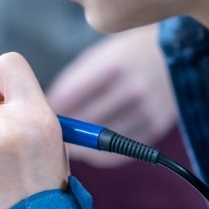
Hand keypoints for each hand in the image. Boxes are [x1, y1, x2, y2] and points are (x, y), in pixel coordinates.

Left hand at [46, 24, 176, 166]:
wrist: (174, 52)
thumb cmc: (123, 55)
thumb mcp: (97, 58)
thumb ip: (72, 83)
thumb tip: (43, 112)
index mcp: (112, 66)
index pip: (69, 98)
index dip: (48, 111)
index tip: (34, 117)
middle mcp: (132, 89)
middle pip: (84, 122)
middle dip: (61, 130)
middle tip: (43, 136)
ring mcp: (146, 110)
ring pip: (100, 141)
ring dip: (78, 146)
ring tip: (62, 145)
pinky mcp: (156, 127)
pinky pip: (120, 153)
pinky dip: (99, 155)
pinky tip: (87, 152)